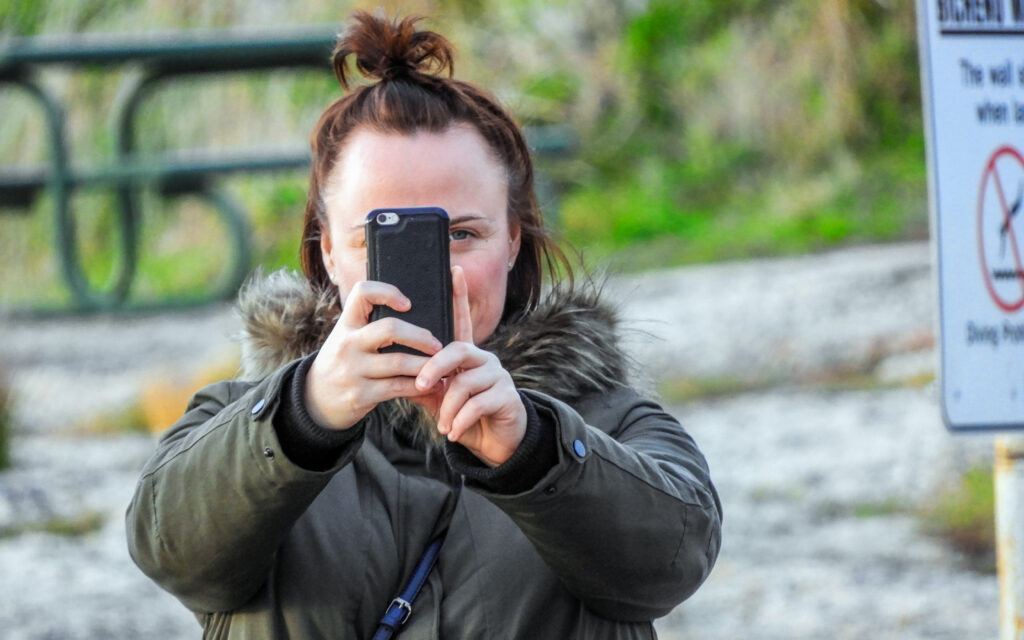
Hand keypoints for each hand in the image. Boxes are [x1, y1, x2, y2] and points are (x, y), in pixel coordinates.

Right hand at [304, 281, 443, 429]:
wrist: (315, 400)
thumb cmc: (343, 362)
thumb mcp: (346, 338)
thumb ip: (369, 325)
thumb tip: (413, 310)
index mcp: (346, 324)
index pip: (362, 292)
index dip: (387, 292)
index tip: (407, 303)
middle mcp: (347, 344)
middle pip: (390, 329)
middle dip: (420, 336)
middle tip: (439, 344)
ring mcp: (353, 370)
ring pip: (399, 361)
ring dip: (427, 364)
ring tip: (443, 366)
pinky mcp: (361, 394)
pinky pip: (398, 387)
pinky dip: (420, 385)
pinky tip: (432, 385)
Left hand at [413, 266, 526, 466]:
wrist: (493, 443)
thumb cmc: (463, 416)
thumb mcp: (438, 399)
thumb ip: (421, 383)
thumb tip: (393, 369)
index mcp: (466, 355)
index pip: (462, 320)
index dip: (459, 295)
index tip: (454, 269)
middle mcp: (484, 359)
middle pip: (457, 349)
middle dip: (434, 367)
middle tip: (420, 386)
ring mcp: (498, 376)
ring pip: (465, 382)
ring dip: (448, 407)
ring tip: (442, 425)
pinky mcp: (508, 396)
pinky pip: (477, 404)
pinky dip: (460, 421)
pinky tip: (453, 433)